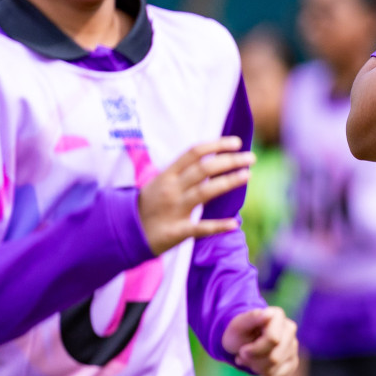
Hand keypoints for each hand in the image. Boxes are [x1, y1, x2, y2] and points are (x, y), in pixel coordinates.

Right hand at [138, 138, 252, 255]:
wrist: (124, 233)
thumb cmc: (149, 205)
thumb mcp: (160, 183)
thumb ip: (184, 172)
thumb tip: (213, 159)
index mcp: (167, 175)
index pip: (194, 153)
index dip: (216, 145)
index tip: (237, 142)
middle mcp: (171, 189)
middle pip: (204, 169)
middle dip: (229, 161)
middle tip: (251, 158)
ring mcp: (174, 210)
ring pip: (205, 192)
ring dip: (228, 182)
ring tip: (248, 175)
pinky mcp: (176, 231)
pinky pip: (200, 227)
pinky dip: (218, 225)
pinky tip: (234, 223)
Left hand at [223, 306, 299, 375]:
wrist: (241, 342)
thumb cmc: (238, 333)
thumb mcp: (238, 325)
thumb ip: (251, 318)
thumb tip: (267, 314)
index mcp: (277, 316)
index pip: (273, 340)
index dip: (254, 350)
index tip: (242, 350)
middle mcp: (289, 329)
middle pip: (275, 358)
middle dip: (254, 361)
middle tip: (244, 354)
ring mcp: (293, 345)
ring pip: (275, 368)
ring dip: (256, 367)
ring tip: (250, 358)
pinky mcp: (292, 361)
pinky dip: (263, 374)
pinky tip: (258, 365)